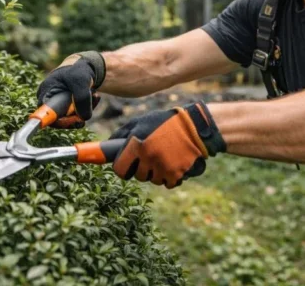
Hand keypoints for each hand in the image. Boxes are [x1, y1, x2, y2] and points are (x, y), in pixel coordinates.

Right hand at [37, 51, 105, 127]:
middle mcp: (49, 100)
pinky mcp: (68, 107)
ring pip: (71, 118)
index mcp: (45, 92)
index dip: (59, 122)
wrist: (86, 65)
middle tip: (90, 105)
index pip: (46, 114)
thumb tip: (83, 118)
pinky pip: (77, 115)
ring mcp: (58, 104)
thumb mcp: (81, 80)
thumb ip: (81, 98)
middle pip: (59, 120)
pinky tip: (94, 96)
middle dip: (77, 115)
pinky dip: (88, 108)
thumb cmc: (79, 69)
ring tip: (94, 95)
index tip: (76, 120)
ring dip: (86, 110)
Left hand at [110, 101, 225, 187]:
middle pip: (138, 176)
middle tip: (151, 157)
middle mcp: (148, 157)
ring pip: (154, 180)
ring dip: (158, 173)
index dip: (123, 168)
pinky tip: (175, 163)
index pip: (120, 169)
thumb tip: (108, 144)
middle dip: (143, 169)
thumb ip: (123, 133)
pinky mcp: (176, 174)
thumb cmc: (165, 122)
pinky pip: (168, 183)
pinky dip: (171, 177)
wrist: (195, 127)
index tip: (127, 166)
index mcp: (136, 144)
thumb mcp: (141, 121)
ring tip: (166, 156)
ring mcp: (162, 167)